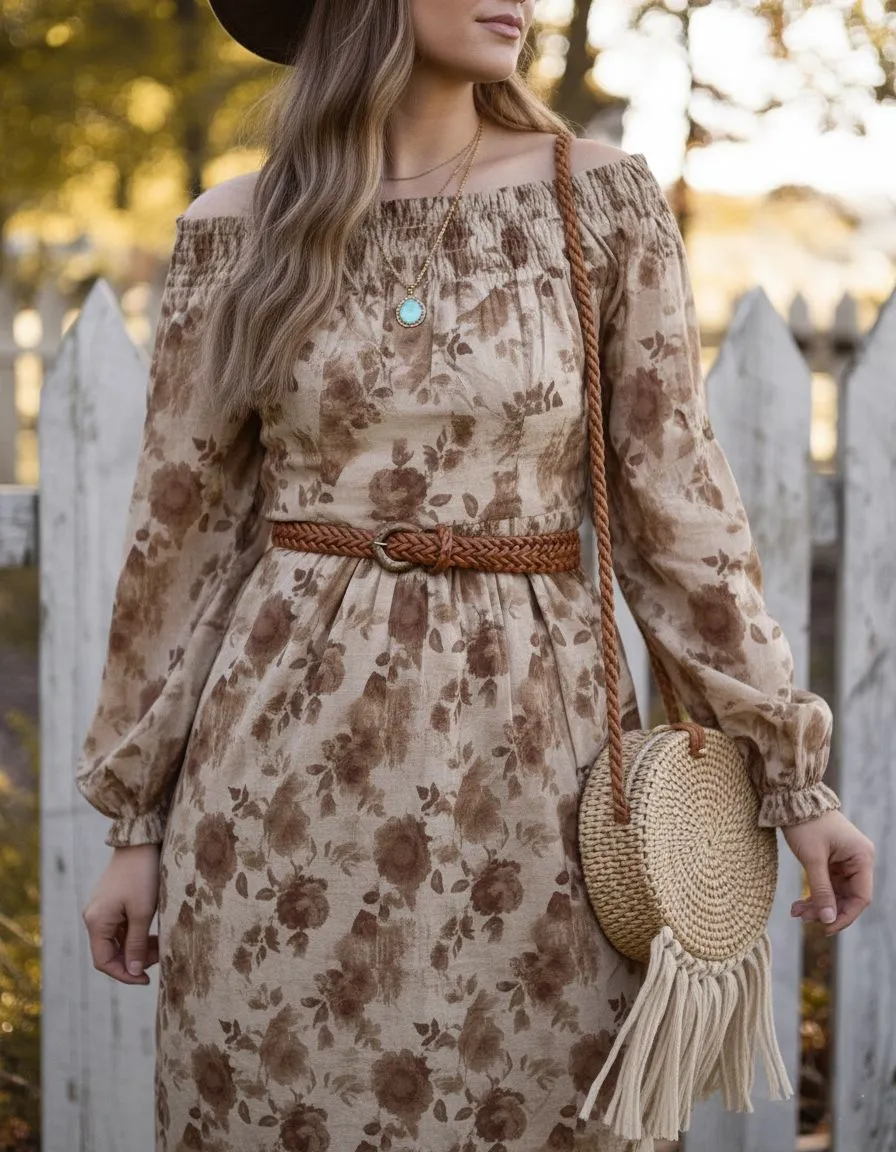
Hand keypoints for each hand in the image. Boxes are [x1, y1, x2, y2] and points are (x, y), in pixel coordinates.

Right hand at [81, 844, 160, 983]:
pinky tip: (154, 934)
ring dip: (137, 947)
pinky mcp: (112, 902)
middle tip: (159, 958)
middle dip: (133, 959)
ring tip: (160, 946)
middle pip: (110, 952)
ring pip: (117, 940)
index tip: (145, 979)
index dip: (124, 974)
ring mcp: (102, 909)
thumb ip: (136, 944)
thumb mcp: (142, 913)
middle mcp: (94, 917)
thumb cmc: (142, 875)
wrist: (140, 842)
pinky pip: (121, 927)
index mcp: (96, 922)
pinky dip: (136, 934)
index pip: (104, 961)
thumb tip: (133, 971)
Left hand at [783, 809, 873, 935]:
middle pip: (848, 897)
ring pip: (836, 893)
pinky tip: (799, 905)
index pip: (861, 897)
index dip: (845, 915)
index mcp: (862, 858)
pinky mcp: (833, 860)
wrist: (792, 799)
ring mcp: (846, 860)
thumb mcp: (812, 859)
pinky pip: (828, 884)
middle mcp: (858, 860)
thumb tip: (828, 920)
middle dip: (826, 910)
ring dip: (817, 904)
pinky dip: (815, 894)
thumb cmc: (805, 825)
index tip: (825, 928)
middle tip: (802, 918)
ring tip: (796, 912)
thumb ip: (822, 890)